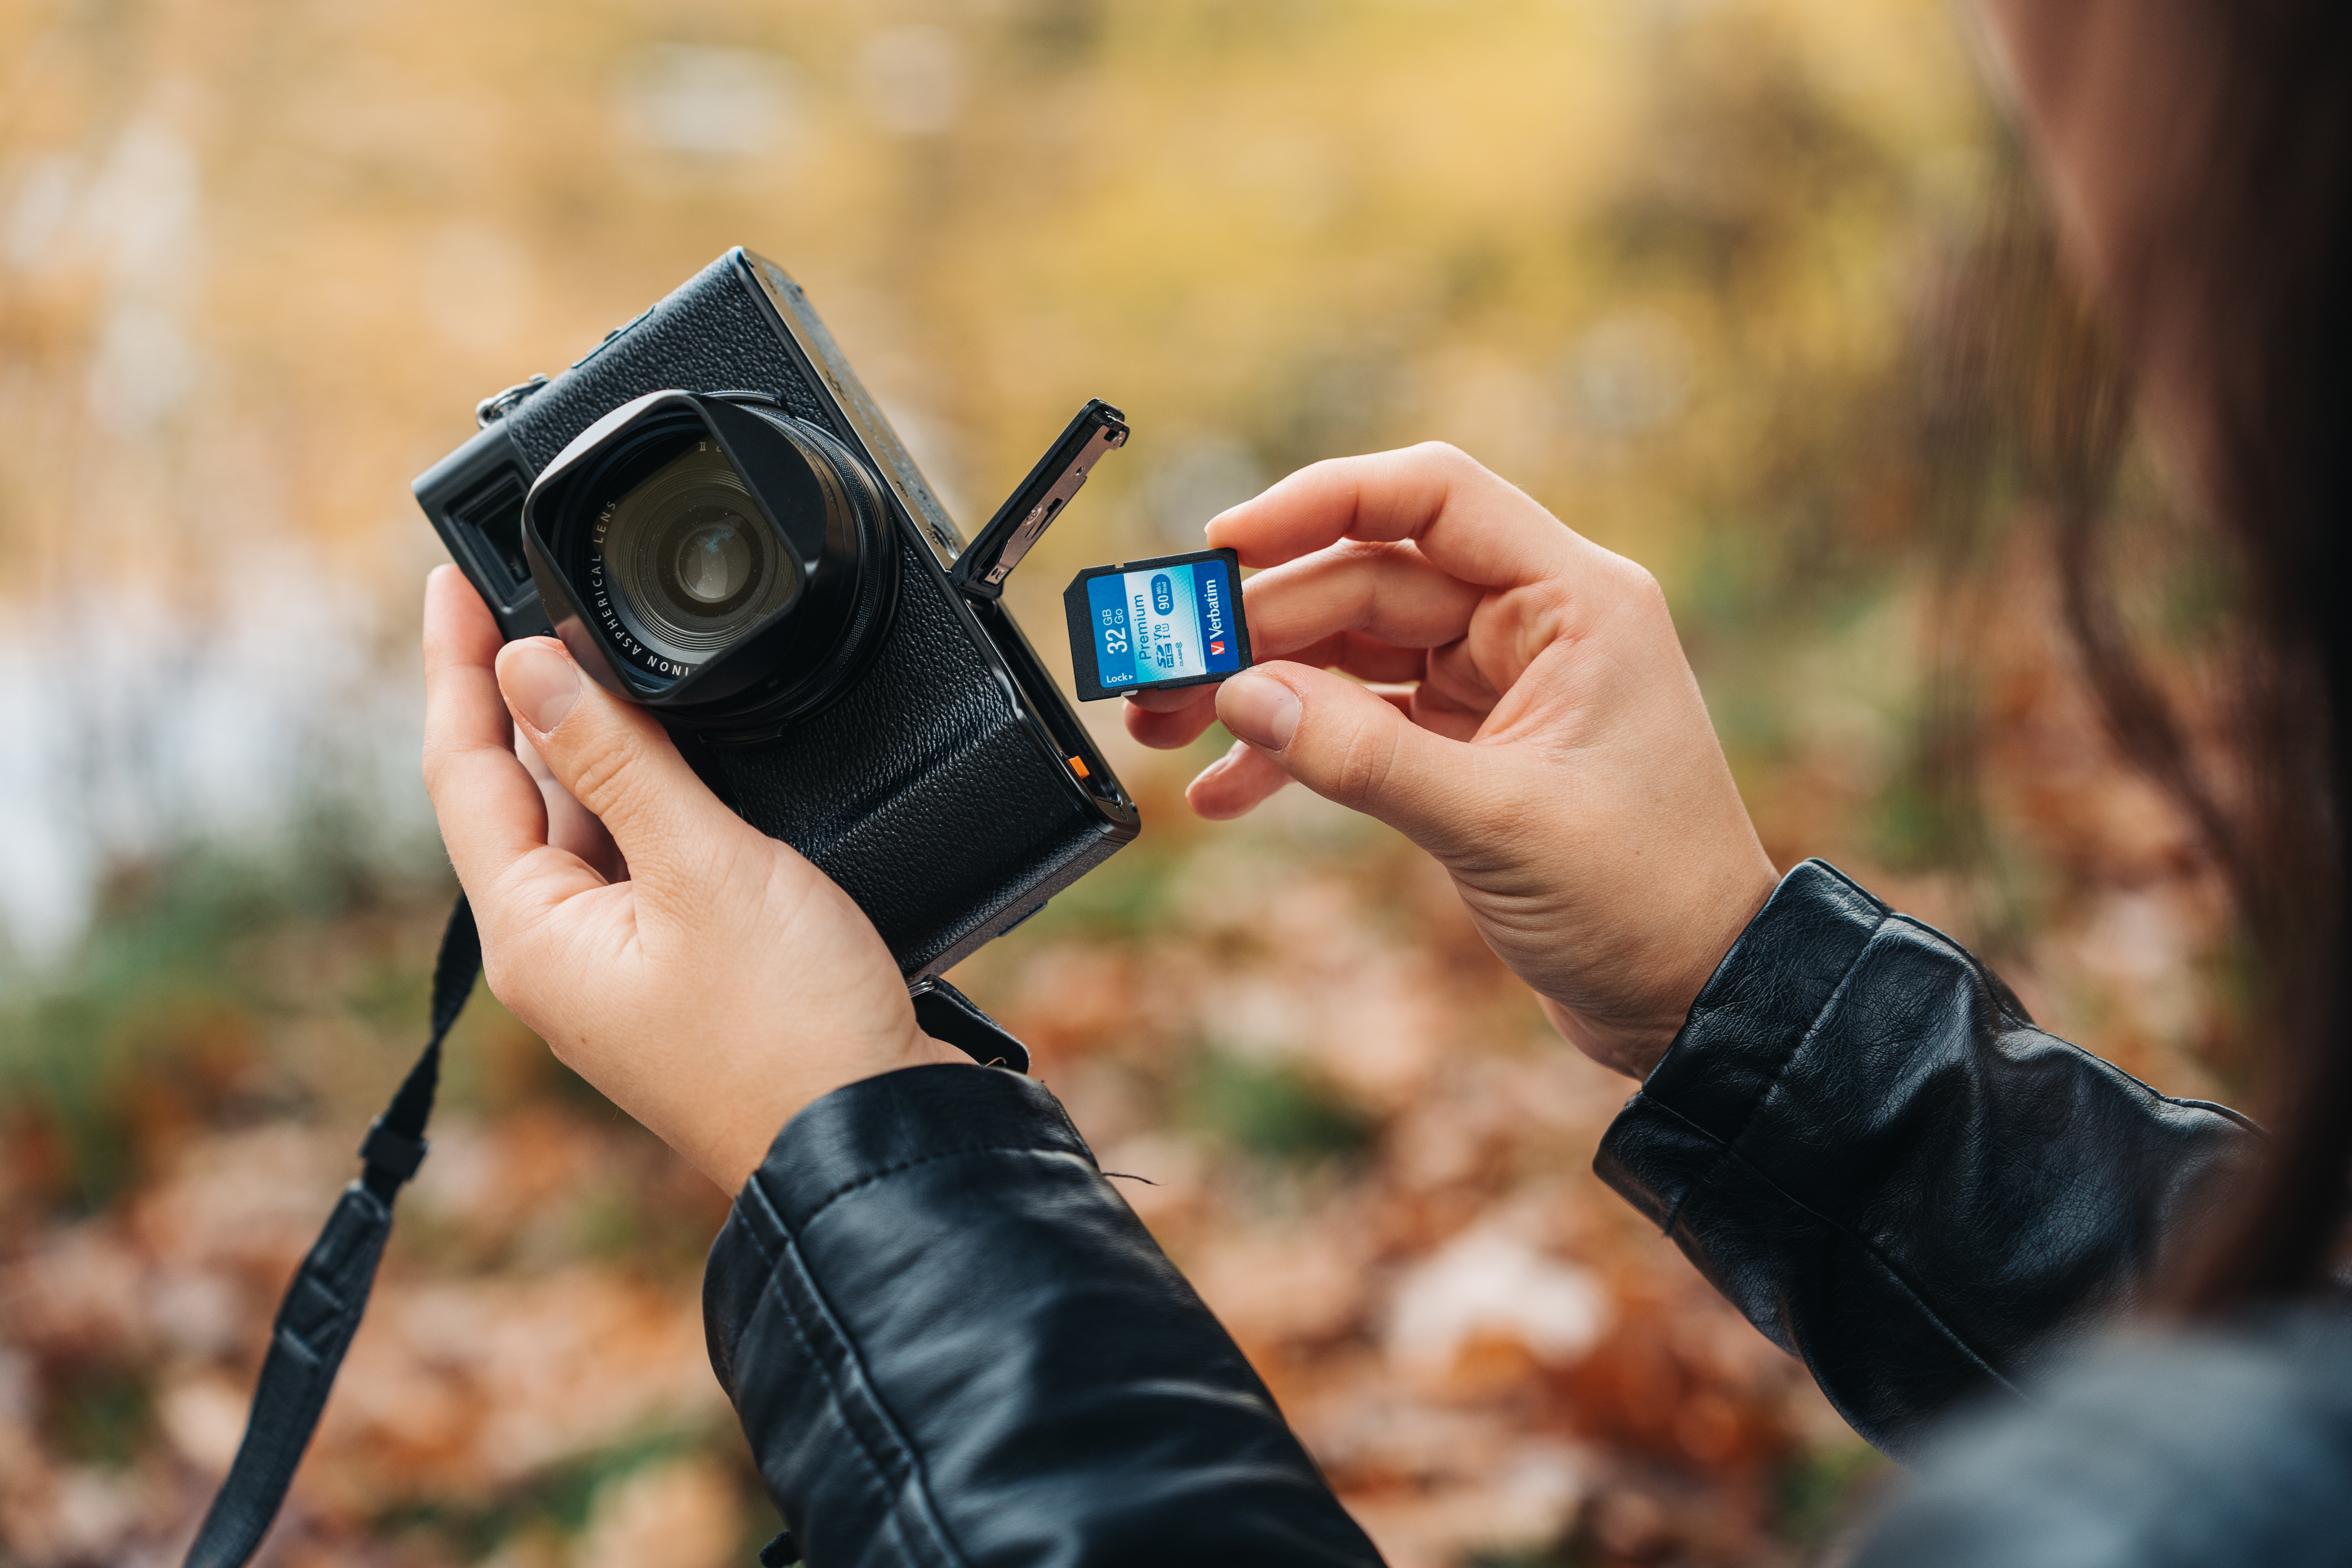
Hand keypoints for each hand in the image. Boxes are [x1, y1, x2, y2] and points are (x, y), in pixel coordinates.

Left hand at [419, 566, 966, 1191]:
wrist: (875, 1136)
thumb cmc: (793, 1028)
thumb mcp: (702, 865)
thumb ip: (617, 758)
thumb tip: (531, 666)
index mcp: (535, 936)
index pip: (463, 771)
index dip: (455, 667)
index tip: (451, 582)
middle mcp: (560, 955)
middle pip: (517, 794)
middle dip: (523, 693)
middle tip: (529, 590)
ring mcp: (621, 968)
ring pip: (585, 824)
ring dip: (592, 739)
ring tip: (603, 647)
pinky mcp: (684, 972)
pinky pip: (643, 859)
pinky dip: (652, 793)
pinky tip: (680, 750)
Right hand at [1127, 445, 1776, 1078]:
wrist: (1695, 997)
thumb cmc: (1643, 899)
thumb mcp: (1497, 822)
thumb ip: (1364, 756)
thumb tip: (1242, 696)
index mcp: (1572, 600)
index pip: (1430, 499)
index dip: (1319, 503)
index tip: (1223, 544)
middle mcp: (1533, 624)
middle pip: (1366, 581)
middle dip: (1258, 624)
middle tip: (1161, 670)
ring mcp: (1497, 685)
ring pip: (1350, 652)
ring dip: (1260, 687)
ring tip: (1165, 725)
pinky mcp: (1470, 747)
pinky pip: (1362, 723)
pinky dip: (1295, 749)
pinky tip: (1224, 790)